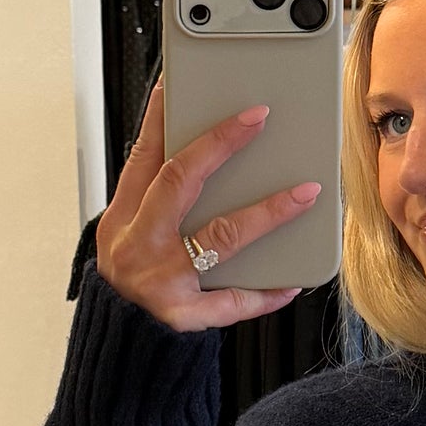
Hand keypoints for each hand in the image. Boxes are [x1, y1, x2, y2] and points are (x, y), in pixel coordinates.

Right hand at [95, 79, 321, 331]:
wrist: (119, 343)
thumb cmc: (134, 277)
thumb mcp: (130, 233)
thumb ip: (160, 198)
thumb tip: (205, 150)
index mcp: (122, 218)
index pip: (145, 157)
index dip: (163, 117)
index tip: (182, 82)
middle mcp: (138, 243)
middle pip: (179, 182)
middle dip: (219, 146)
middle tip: (258, 117)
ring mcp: (159, 279)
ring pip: (219, 237)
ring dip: (267, 213)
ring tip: (305, 194)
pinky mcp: (181, 316)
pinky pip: (230, 302)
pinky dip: (263, 292)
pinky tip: (291, 282)